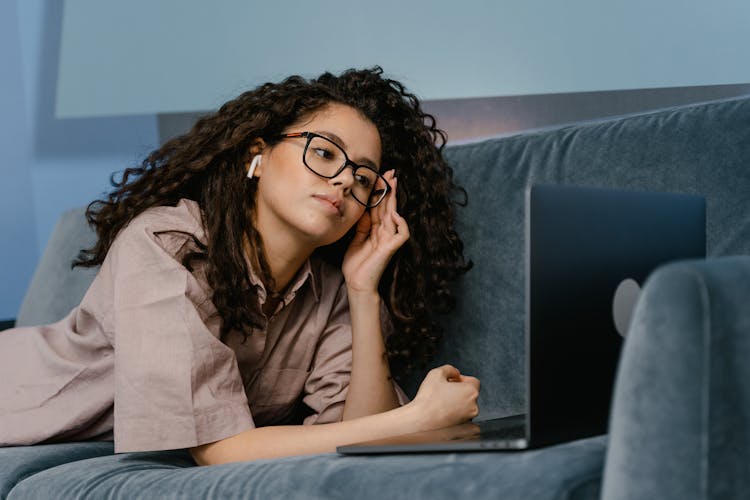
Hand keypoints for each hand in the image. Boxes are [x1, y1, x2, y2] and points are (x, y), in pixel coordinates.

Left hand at [342, 170, 409, 292]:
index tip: (379, 176)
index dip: (379, 192)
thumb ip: (361, 226)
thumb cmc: (355, 266)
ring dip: (393, 199)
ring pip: (394, 215)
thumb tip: (363, 210)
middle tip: (390, 172)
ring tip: (392, 184)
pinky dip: (400, 223)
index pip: (378, 207)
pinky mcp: (391, 248)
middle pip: (388, 207)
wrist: (356, 283)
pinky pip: (402, 233)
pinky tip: (394, 214)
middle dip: (389, 189)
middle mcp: (384, 232)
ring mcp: (389, 239)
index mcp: (375, 229)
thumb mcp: (354, 240)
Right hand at [409, 364, 480, 430]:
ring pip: (465, 406)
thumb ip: (449, 369)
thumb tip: (455, 372)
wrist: (421, 422)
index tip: (451, 381)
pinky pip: (461, 416)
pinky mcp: (462, 428)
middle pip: (469, 393)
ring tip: (441, 401)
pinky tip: (442, 410)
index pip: (473, 381)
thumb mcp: (436, 374)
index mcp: (471, 391)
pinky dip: (454, 413)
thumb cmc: (428, 400)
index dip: (461, 379)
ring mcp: (469, 419)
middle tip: (444, 390)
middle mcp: (474, 406)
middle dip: (458, 390)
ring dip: (456, 401)